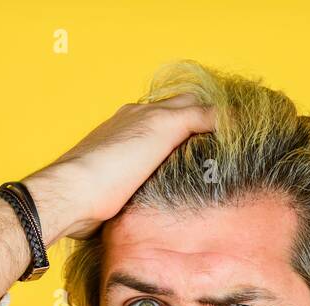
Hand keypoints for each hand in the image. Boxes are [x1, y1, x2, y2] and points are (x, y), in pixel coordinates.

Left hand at [21, 92, 216, 243]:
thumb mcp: (162, 128)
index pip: (187, 104)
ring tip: (202, 170)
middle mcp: (131, 130)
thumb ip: (194, 116)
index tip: (234, 128)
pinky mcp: (116, 184)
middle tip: (222, 148)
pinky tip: (171, 189)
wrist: (75, 197)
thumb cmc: (115, 162)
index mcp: (143, 114)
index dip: (211, 112)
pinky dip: (163, 177)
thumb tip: (225, 116)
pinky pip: (147, 175)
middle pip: (172, 123)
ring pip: (159, 150)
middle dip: (197, 130)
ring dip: (179, 156)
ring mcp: (122, 157)